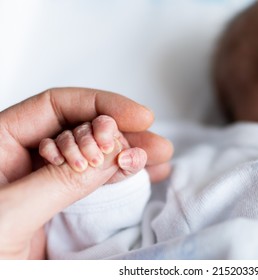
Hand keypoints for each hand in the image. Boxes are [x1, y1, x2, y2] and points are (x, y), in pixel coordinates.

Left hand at [0, 88, 173, 258]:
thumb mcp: (9, 215)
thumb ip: (61, 182)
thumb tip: (112, 153)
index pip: (55, 106)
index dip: (100, 105)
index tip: (138, 116)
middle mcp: (22, 159)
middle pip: (80, 129)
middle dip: (121, 134)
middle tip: (154, 145)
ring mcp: (43, 184)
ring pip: (93, 156)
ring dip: (128, 155)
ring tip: (157, 158)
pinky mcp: (58, 209)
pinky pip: (94, 185)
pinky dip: (121, 179)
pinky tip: (143, 175)